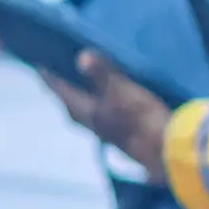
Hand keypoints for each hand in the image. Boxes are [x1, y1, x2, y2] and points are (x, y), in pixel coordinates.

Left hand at [43, 51, 170, 183]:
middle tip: (58, 79)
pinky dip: (106, 110)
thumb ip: (101, 74)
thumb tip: (81, 55)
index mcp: (87, 114)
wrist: (167, 152)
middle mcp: (95, 126)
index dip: (52, 81)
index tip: (41, 68)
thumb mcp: (121, 90)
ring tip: (84, 90)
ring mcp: (112, 135)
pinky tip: (114, 108)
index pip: (64, 94)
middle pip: (74, 108)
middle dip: (66, 93)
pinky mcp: (130, 138)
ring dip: (86, 102)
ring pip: (91, 116)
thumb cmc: (139, 118)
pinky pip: (109, 120)